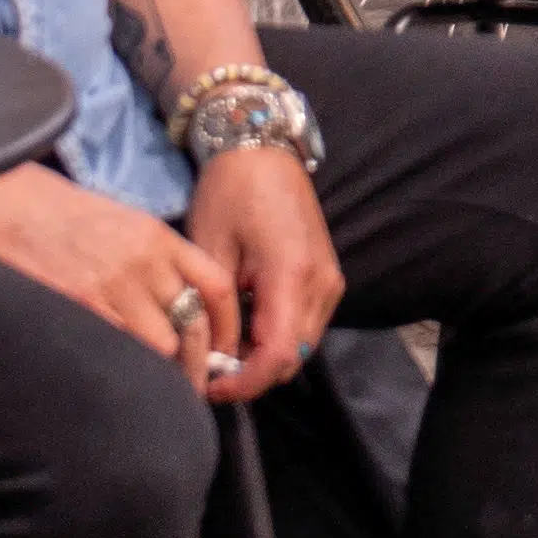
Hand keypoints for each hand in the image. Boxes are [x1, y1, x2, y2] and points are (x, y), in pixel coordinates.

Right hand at [0, 167, 233, 379]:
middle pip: (196, 324)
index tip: (223, 351)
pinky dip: (125, 365)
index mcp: (157, 237)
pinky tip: (120, 373)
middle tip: (193, 386)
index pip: (217, 286)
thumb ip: (149, 258)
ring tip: (156, 385)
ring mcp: (114, 282)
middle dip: (199, 362)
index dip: (227, 326)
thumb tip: (172, 303)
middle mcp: (144, 260)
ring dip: (162, 369)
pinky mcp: (80, 301)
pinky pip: (120, 346)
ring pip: (163, 344)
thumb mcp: (117, 222)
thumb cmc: (52, 213)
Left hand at [189, 146, 341, 396]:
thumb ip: (217, 311)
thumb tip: (215, 359)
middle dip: (252, 375)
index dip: (244, 383)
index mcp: (292, 276)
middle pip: (293, 358)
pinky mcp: (327, 278)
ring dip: (264, 358)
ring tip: (222, 348)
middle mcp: (321, 285)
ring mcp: (330, 282)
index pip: (277, 356)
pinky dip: (275, 338)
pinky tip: (243, 328)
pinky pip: (304, 325)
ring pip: (301, 346)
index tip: (209, 386)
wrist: (263, 151)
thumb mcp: (211, 251)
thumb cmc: (230, 193)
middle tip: (208, 369)